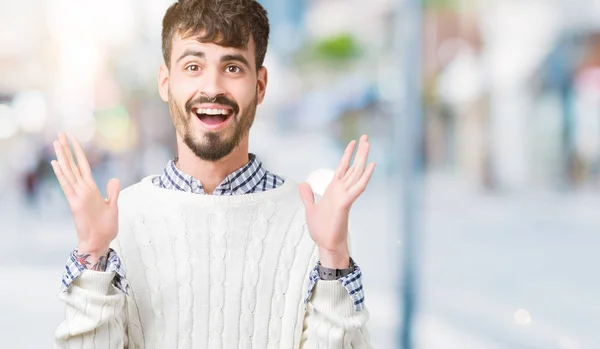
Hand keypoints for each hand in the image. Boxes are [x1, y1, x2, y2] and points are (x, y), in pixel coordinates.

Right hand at [51, 133, 119, 268]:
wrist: (100, 242)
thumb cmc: (105, 227)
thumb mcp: (113, 206)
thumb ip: (112, 191)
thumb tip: (113, 178)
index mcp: (91, 189)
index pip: (84, 166)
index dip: (79, 152)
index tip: (73, 140)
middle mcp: (83, 190)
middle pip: (74, 165)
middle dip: (68, 149)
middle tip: (60, 133)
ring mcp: (78, 195)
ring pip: (69, 172)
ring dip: (63, 157)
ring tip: (56, 142)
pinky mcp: (75, 203)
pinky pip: (67, 186)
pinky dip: (62, 175)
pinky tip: (56, 163)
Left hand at [299, 135, 375, 268]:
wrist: (326, 245)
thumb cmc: (321, 230)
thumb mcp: (310, 209)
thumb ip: (308, 196)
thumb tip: (304, 184)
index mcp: (334, 190)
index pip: (343, 168)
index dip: (347, 155)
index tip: (353, 143)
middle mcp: (342, 190)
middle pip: (353, 167)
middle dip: (359, 152)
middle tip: (366, 137)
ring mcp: (345, 196)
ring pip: (357, 173)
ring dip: (363, 158)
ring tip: (369, 144)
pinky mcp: (346, 203)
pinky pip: (358, 187)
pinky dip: (365, 176)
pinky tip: (371, 165)